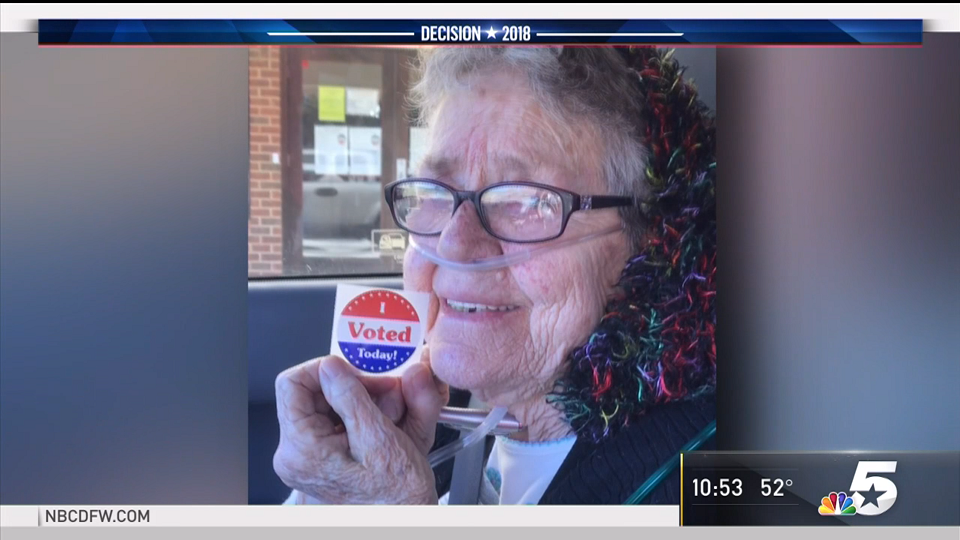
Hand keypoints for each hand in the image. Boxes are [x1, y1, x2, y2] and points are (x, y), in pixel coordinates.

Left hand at [273, 351, 446, 503]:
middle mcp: (296, 454)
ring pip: (330, 404)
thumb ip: (351, 396)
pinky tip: (388, 422)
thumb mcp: (379, 438)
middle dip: (355, 385)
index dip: (325, 369)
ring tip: (396, 410)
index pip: (292, 383)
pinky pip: (338, 421)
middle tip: (389, 390)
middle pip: (313, 393)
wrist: (405, 519)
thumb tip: (330, 366)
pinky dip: (365, 414)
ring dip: (366, 399)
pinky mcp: (322, 458)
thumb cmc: (396, 495)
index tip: (356, 370)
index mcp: (301, 448)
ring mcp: (308, 457)